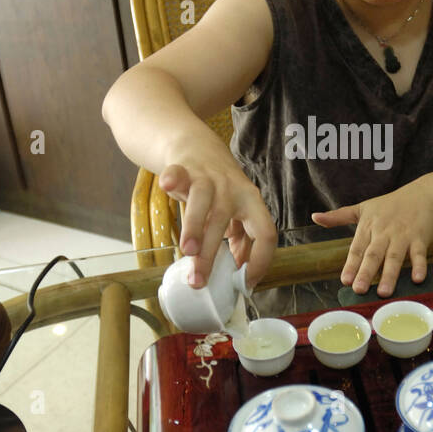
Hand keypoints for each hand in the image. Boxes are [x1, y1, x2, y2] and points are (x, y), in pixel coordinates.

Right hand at [157, 161, 276, 289]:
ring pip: (203, 202)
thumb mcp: (238, 213)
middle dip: (211, 255)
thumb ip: (241, 238)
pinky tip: (166, 185)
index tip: (245, 283)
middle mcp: (233, 189)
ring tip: (187, 251)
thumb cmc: (221, 190)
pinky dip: (172, 179)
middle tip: (199, 281)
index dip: (260, 260)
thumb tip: (241, 275)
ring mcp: (209, 178)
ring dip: (195, 227)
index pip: (265, 233)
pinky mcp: (185, 169)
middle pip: (225, 222)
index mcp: (252, 203)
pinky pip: (178, 174)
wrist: (200, 148)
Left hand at [311, 183, 432, 297]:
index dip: (351, 265)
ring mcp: (402, 235)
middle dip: (366, 272)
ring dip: (389, 275)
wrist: (424, 194)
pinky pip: (419, 254)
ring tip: (384, 292)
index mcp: (368, 227)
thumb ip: (339, 216)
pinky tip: (417, 279)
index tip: (345, 281)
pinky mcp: (420, 238)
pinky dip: (419, 265)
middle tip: (359, 290)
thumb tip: (314, 217)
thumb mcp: (363, 208)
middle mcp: (384, 232)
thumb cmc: (391, 204)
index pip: (357, 249)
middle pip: (373, 255)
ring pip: (394, 257)